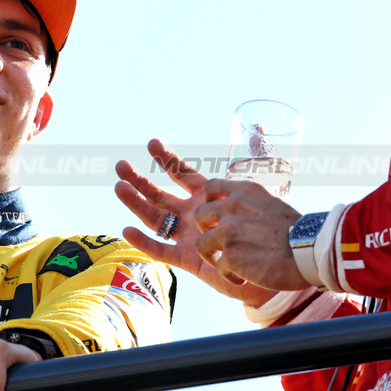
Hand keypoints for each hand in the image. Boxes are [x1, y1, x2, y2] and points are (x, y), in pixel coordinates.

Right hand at [115, 139, 276, 304]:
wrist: (271, 263)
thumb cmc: (262, 227)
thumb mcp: (256, 190)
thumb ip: (256, 158)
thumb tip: (259, 127)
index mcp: (206, 196)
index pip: (181, 174)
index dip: (167, 159)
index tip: (152, 143)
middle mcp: (191, 214)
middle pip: (159, 194)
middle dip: (140, 180)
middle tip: (121, 166)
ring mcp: (187, 236)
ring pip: (155, 219)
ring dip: (137, 203)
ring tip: (119, 187)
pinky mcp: (187, 258)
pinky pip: (161, 250)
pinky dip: (144, 242)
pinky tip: (127, 230)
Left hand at [194, 178, 310, 291]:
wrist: (310, 250)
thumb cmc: (296, 232)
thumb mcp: (271, 204)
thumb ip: (250, 205)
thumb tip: (237, 213)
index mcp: (244, 192)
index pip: (210, 187)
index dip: (208, 202)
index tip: (215, 215)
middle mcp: (233, 207)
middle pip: (200, 215)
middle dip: (206, 231)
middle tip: (220, 244)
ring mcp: (229, 231)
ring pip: (201, 244)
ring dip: (213, 257)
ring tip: (229, 266)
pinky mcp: (230, 255)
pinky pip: (219, 268)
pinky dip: (231, 276)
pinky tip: (244, 278)